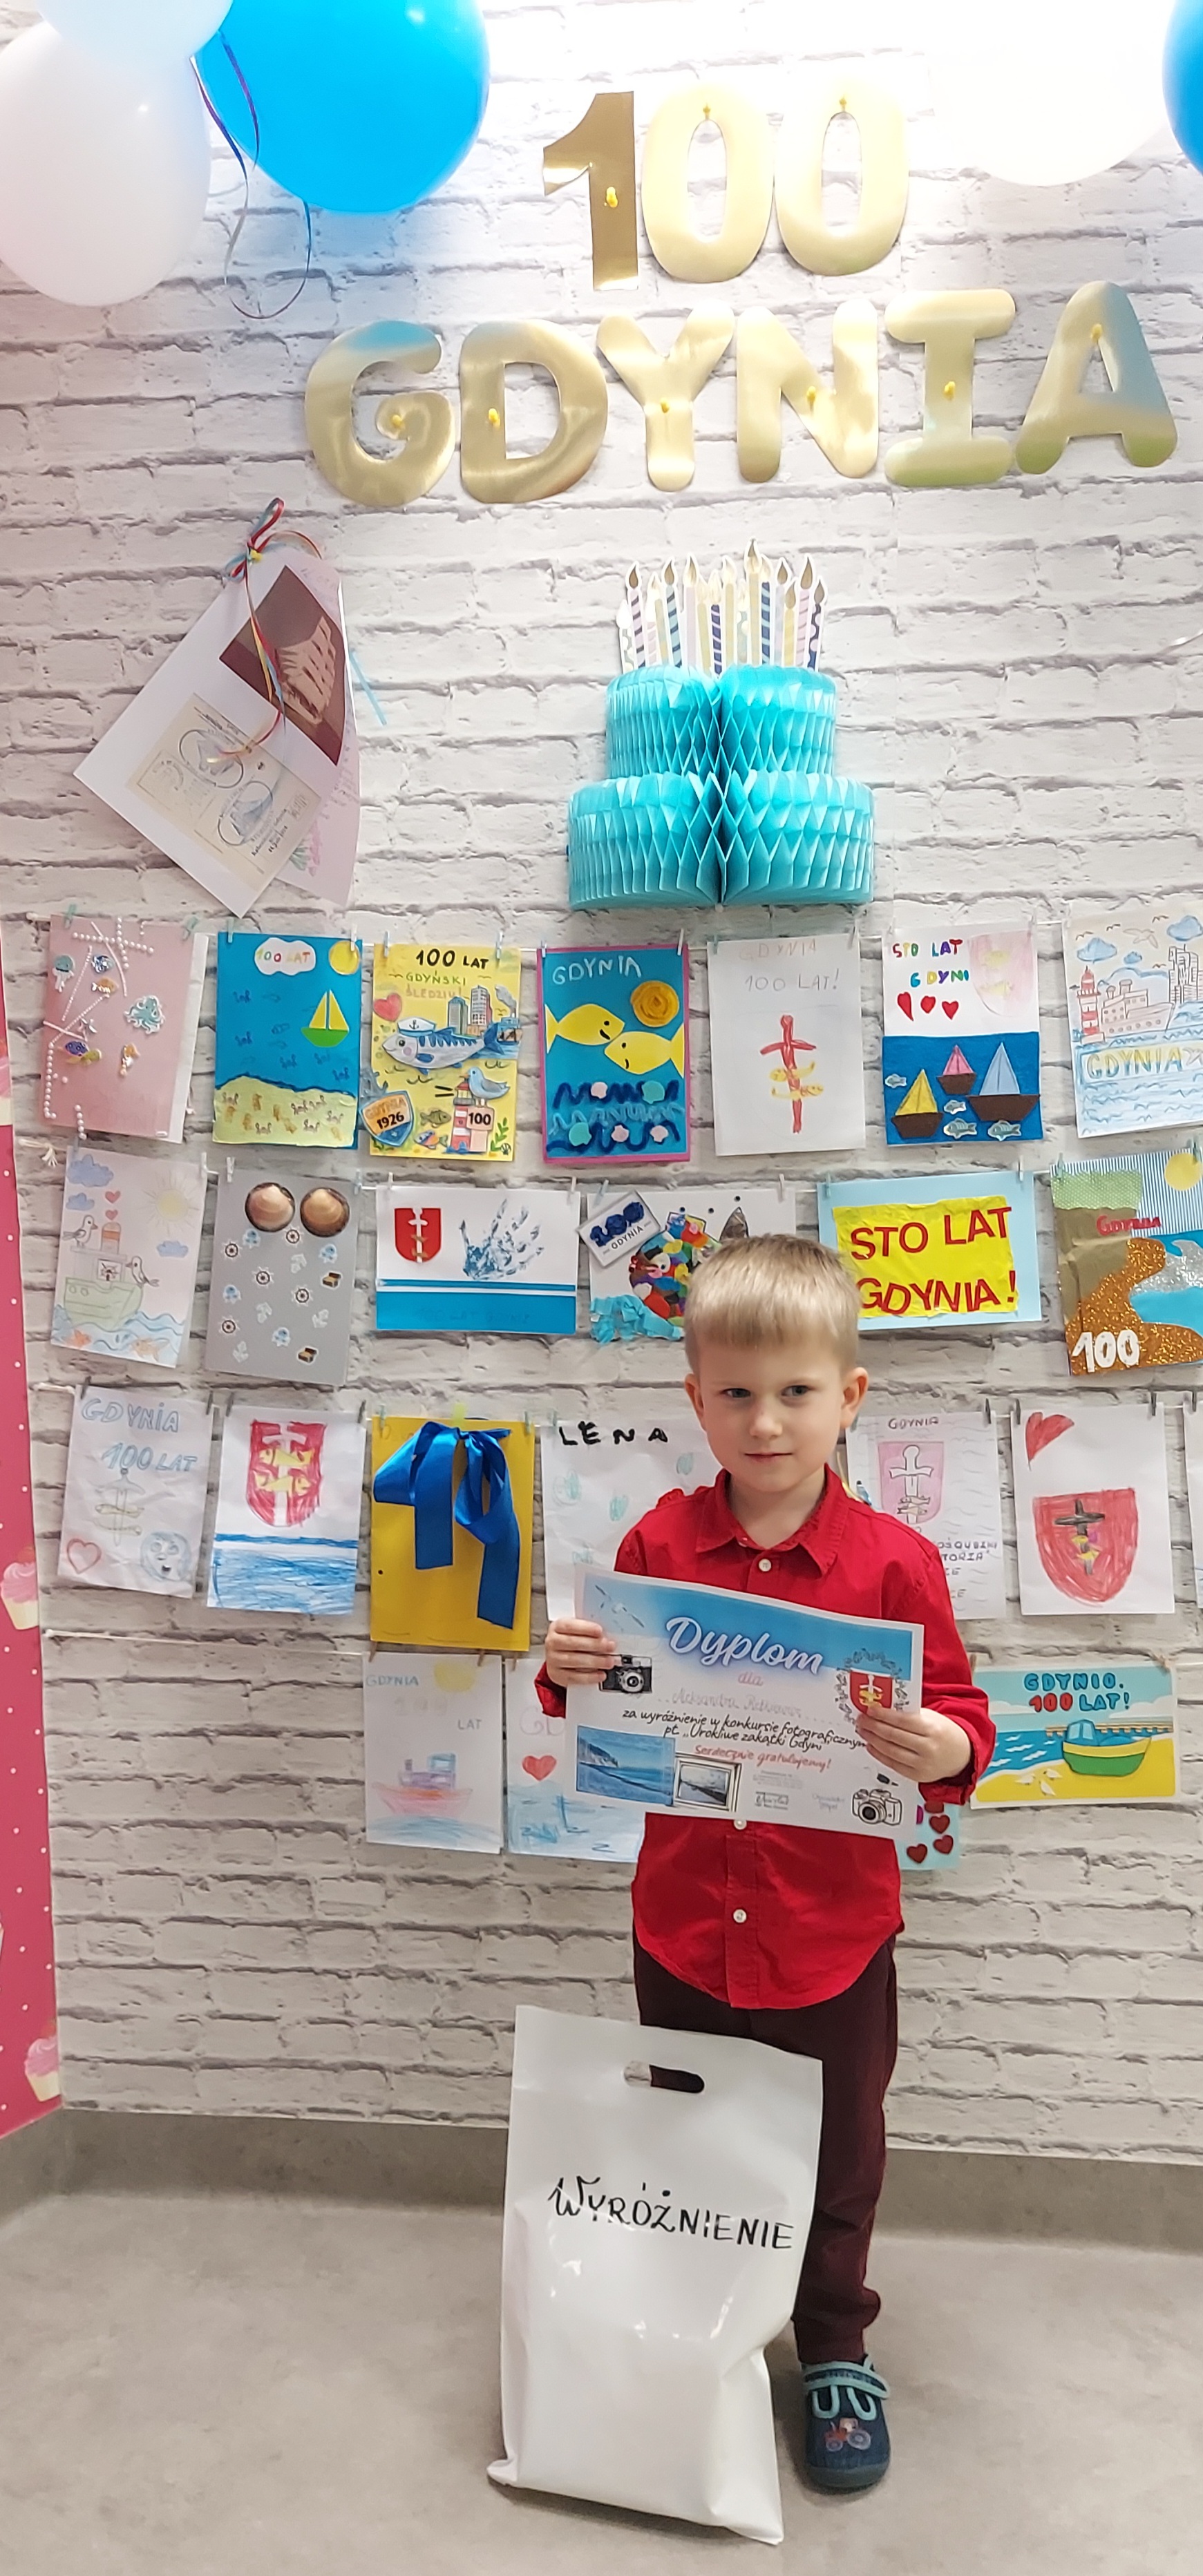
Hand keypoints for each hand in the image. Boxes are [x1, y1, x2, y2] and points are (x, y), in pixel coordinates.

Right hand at [544, 1617, 617, 1689]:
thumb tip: (606, 1637)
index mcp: (557, 1627)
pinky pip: (574, 1677)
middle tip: (609, 1647)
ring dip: (595, 1661)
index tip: (600, 1631)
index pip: (570, 1626)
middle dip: (594, 1645)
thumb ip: (589, 1632)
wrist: (557, 1657)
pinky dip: (589, 1677)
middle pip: (573, 1643)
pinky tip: (600, 1674)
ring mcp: (553, 1660)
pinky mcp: (557, 1675)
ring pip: (574, 1660)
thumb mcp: (577, 1630)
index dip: (586, 1628)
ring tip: (608, 1661)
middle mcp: (552, 1643)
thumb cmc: (570, 1640)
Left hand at [856, 1702, 971, 1787]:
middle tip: (862, 1720)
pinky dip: (879, 1754)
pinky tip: (871, 1746)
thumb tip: (882, 1710)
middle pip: (893, 1736)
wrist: (960, 1755)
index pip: (902, 1721)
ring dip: (873, 1740)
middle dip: (873, 1727)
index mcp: (932, 1729)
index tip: (870, 1710)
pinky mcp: (917, 1776)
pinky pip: (893, 1764)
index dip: (883, 1715)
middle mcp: (928, 1748)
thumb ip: (909, 1714)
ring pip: (890, 1751)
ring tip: (864, 1731)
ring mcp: (922, 1764)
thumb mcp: (930, 1718)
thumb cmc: (943, 1732)